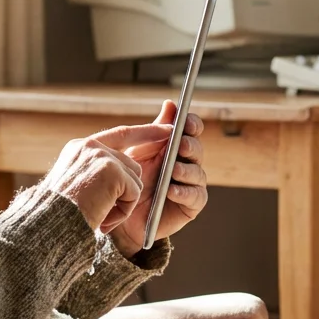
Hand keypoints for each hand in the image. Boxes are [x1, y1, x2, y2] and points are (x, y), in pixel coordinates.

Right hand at [43, 119, 175, 231]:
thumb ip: (96, 173)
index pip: (119, 135)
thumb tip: (128, 177)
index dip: (144, 132)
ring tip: (98, 214)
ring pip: (135, 180)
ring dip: (123, 202)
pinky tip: (103, 216)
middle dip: (127, 191)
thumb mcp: (73, 187)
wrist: (49, 224)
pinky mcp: (112, 170)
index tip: (166, 128)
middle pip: (131, 165)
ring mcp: (101, 156)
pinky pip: (134, 192)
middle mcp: (90, 146)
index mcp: (79, 148)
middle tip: (105, 212)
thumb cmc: (58, 215)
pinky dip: (123, 210)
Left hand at [106, 100, 207, 257]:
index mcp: (174, 146)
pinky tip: (172, 191)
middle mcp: (186, 163)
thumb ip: (153, 130)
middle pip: (197, 149)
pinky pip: (196, 197)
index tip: (187, 122)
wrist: (119, 214)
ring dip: (187, 170)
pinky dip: (184, 192)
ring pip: (198, 173)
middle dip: (190, 146)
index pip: (191, 130)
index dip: (192, 124)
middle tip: (181, 145)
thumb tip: (170, 104)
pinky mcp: (190, 206)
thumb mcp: (137, 151)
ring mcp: (190, 184)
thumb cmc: (128, 179)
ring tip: (174, 170)